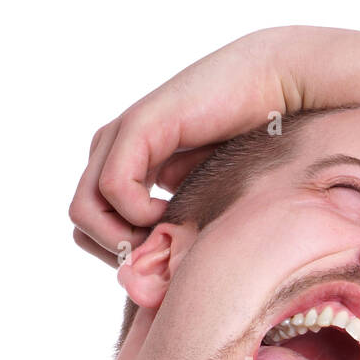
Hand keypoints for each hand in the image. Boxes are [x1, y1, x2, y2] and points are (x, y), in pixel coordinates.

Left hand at [69, 26, 309, 264]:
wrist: (278, 88)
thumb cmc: (253, 145)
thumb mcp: (202, 199)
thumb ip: (173, 227)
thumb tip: (152, 272)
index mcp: (123, 164)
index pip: (90, 226)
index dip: (119, 254)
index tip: (160, 257)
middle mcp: (113, 149)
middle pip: (80, 223)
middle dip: (118, 252)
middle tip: (163, 253)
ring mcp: (121, 136)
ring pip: (83, 211)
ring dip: (125, 238)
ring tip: (168, 232)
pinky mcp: (139, 126)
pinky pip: (113, 189)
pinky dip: (139, 214)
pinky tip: (173, 209)